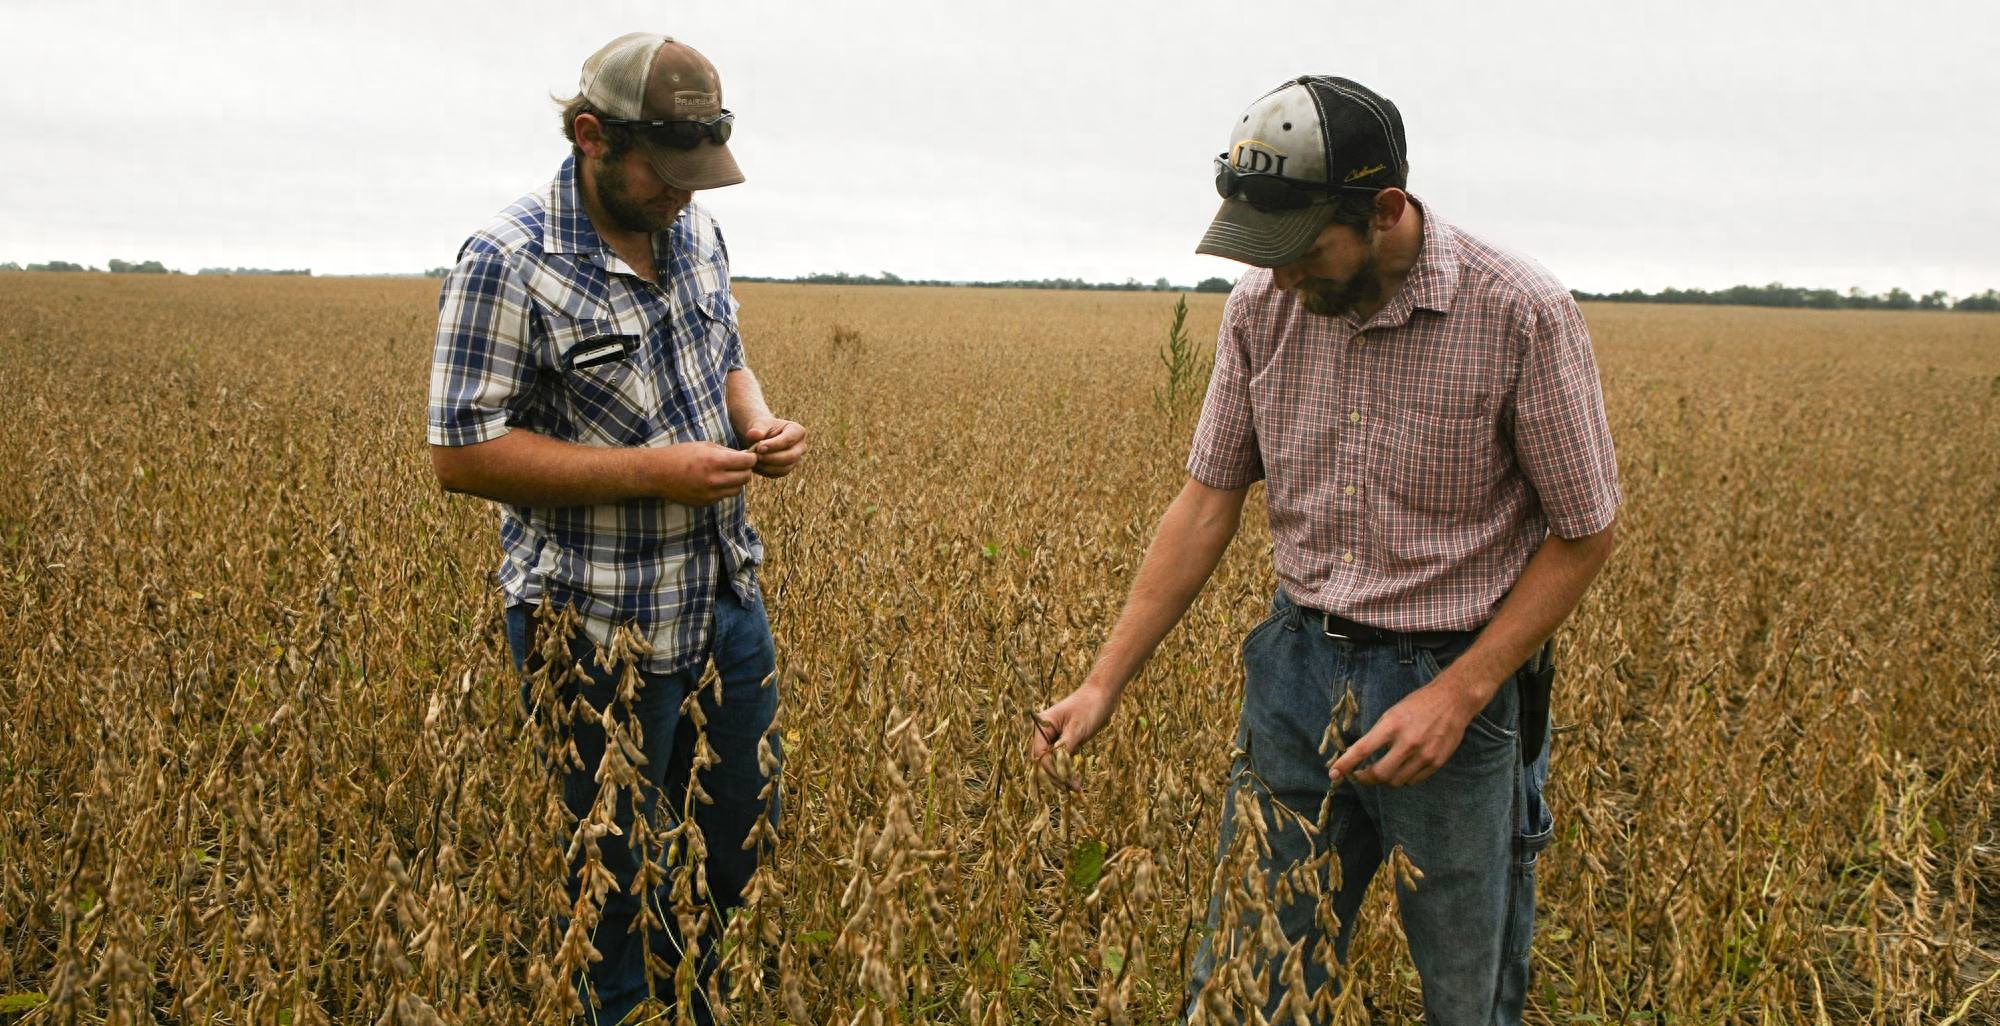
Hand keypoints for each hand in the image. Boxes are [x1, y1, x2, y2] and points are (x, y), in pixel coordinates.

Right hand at [646, 442, 758, 505]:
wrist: (658, 473)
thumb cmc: (680, 455)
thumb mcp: (704, 446)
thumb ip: (726, 452)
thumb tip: (744, 457)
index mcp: (715, 461)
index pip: (747, 462)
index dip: (751, 458)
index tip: (749, 456)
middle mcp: (715, 480)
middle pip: (745, 478)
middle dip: (745, 470)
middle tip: (739, 465)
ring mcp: (710, 494)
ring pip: (737, 490)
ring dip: (736, 481)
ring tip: (727, 473)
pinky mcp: (706, 503)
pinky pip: (723, 496)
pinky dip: (723, 489)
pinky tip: (713, 481)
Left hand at [742, 417, 807, 477]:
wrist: (761, 437)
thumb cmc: (762, 428)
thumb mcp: (758, 424)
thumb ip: (757, 429)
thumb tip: (752, 434)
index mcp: (798, 431)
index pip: (789, 440)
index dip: (774, 445)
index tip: (759, 448)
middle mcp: (800, 447)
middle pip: (791, 457)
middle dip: (771, 458)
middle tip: (756, 456)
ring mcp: (796, 460)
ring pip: (785, 468)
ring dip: (767, 466)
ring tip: (753, 460)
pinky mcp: (787, 469)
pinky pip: (778, 474)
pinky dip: (765, 471)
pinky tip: (755, 464)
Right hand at [1031, 683, 1118, 790]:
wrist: (1104, 693)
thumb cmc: (1090, 707)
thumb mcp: (1077, 729)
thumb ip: (1065, 749)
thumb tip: (1058, 771)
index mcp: (1042, 725)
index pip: (1040, 754)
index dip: (1050, 770)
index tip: (1064, 782)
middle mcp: (1045, 732)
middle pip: (1043, 760)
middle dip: (1055, 776)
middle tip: (1071, 788)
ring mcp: (1054, 736)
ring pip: (1052, 762)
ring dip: (1062, 775)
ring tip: (1076, 787)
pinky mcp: (1065, 740)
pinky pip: (1061, 759)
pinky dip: (1067, 769)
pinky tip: (1076, 780)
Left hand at [1328, 681, 1481, 788]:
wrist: (1453, 700)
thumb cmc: (1419, 704)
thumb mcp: (1393, 712)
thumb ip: (1379, 734)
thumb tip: (1361, 754)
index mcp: (1392, 725)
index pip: (1363, 749)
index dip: (1346, 764)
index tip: (1334, 773)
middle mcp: (1408, 742)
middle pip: (1380, 774)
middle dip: (1365, 779)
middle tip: (1360, 776)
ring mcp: (1424, 754)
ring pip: (1396, 782)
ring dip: (1384, 781)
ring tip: (1381, 773)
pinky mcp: (1436, 762)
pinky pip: (1413, 781)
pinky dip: (1402, 780)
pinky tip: (1400, 771)